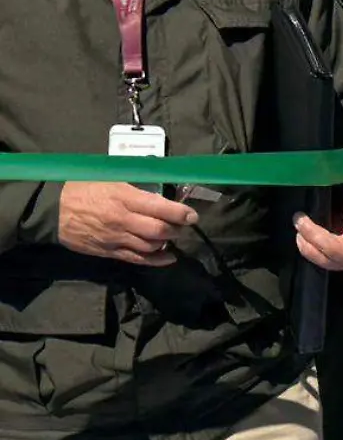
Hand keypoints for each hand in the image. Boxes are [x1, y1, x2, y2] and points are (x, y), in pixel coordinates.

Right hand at [58, 182, 197, 265]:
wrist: (53, 209)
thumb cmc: (84, 188)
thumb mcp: (111, 179)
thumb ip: (138, 186)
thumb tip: (164, 190)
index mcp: (123, 197)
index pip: (160, 208)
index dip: (180, 213)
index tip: (191, 215)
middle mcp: (122, 219)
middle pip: (159, 230)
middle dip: (176, 229)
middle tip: (183, 225)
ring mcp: (115, 238)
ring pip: (151, 246)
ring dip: (167, 242)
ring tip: (171, 236)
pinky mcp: (109, 251)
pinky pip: (137, 259)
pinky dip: (156, 260)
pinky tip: (169, 257)